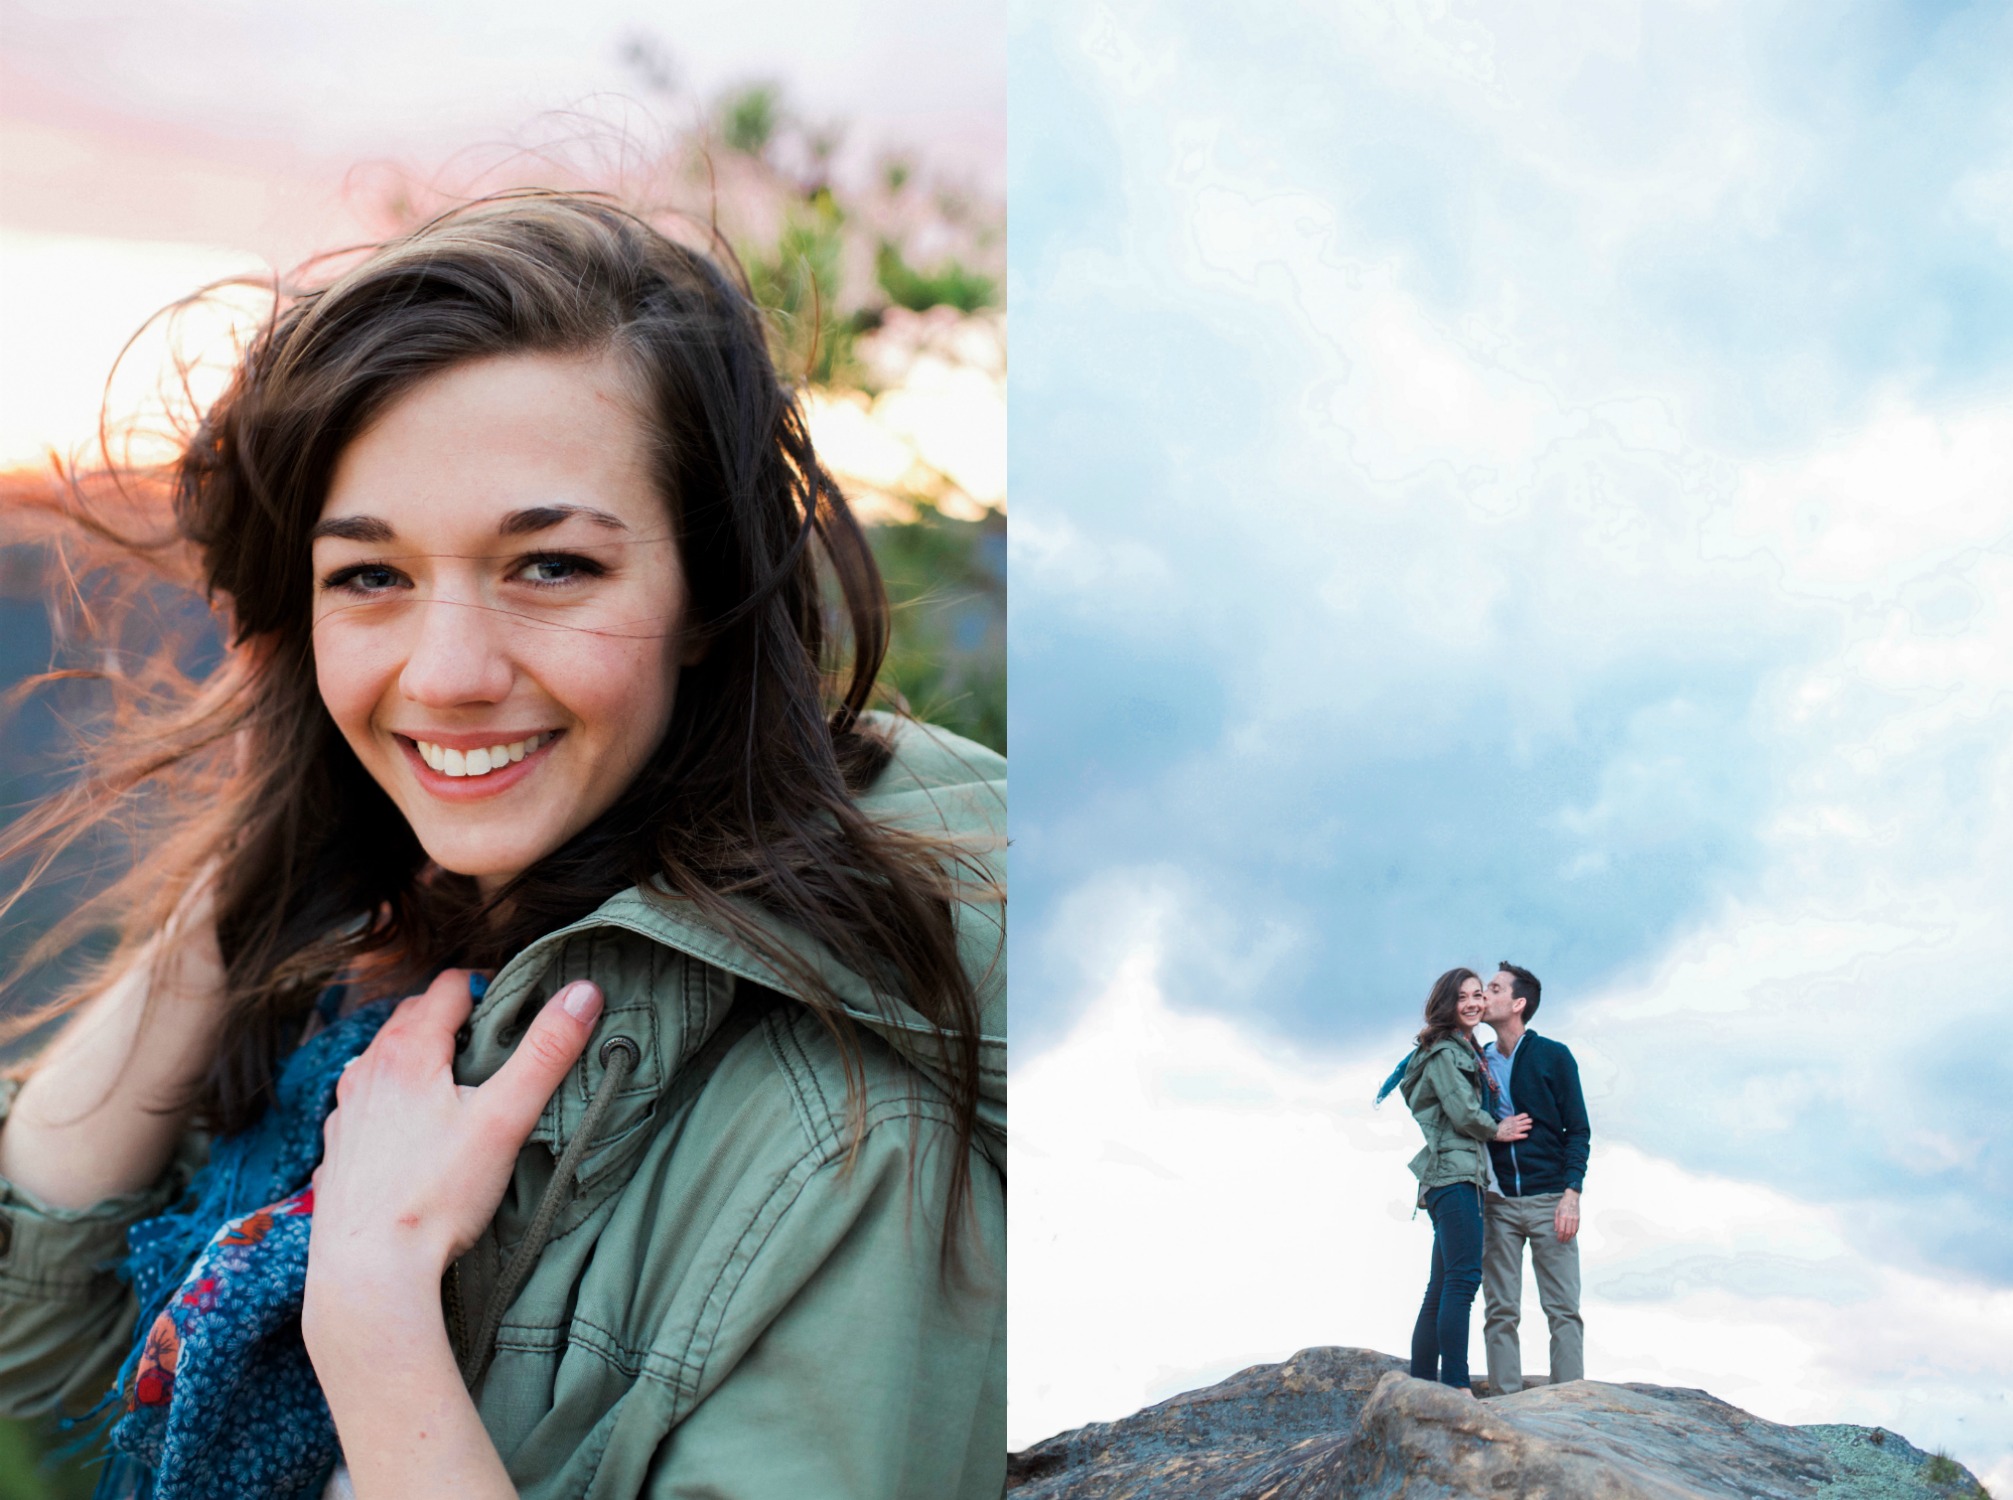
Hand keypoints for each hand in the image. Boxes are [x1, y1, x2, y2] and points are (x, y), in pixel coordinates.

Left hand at [303, 970, 601, 1345]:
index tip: (516, 1005)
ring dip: (419, 1060)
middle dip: (454, 1020)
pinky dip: (390, 1102)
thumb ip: (547, 1051)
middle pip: (413, 1017)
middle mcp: (366, 1071)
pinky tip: (412, 1135)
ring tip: (455, 1088)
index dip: (487, 986)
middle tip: (495, 1046)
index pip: (449, 986)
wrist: (368, 1272)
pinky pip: (364, 1106)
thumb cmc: (439, 1195)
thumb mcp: (506, 1118)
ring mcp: (345, 1112)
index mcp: (407, 1050)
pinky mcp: (335, 1151)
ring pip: (383, 1061)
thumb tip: (584, 992)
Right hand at [1493, 1112, 1531, 1141]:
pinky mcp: (1516, 1136)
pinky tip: (1525, 1135)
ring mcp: (1517, 1130)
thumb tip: (1516, 1117)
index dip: (1526, 1116)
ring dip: (1529, 1127)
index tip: (1526, 1117)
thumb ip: (1512, 1118)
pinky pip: (1524, 1135)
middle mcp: (1516, 1124)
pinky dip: (1525, 1135)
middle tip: (1530, 1121)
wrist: (1496, 1132)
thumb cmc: (1500, 1126)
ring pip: (1527, 1127)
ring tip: (1529, 1127)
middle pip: (1527, 1121)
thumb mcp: (1506, 1119)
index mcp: (1514, 1119)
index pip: (1523, 1115)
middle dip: (1529, 1121)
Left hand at [1554, 1188, 1579, 1243]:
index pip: (1561, 1230)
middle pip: (1567, 1232)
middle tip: (1562, 1242)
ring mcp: (1575, 1219)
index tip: (1558, 1240)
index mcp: (1563, 1216)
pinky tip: (1571, 1236)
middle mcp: (1569, 1218)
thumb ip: (1556, 1221)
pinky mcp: (1578, 1219)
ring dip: (1569, 1237)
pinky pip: (1577, 1229)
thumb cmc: (1563, 1204)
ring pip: (1573, 1231)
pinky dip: (1574, 1234)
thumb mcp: (1556, 1211)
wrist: (1572, 1197)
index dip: (1560, 1236)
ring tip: (1566, 1240)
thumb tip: (1556, 1230)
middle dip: (1565, 1238)